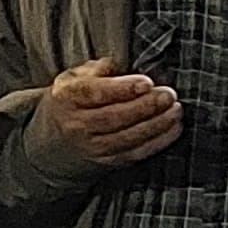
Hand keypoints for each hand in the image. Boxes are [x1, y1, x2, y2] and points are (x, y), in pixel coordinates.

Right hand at [25, 56, 182, 171]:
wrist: (51, 145)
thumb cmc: (70, 103)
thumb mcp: (72, 79)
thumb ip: (95, 69)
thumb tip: (117, 64)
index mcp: (67, 98)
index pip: (94, 93)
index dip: (122, 89)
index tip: (146, 82)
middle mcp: (77, 125)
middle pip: (115, 117)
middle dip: (146, 106)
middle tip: (169, 94)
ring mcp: (92, 147)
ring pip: (128, 138)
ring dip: (157, 124)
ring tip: (176, 109)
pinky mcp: (107, 163)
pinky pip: (135, 153)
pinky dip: (158, 142)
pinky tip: (174, 127)